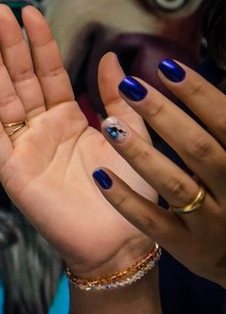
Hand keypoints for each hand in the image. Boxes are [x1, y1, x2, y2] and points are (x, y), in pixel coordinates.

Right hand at [0, 5, 154, 277]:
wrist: (119, 240)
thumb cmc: (127, 193)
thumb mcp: (130, 134)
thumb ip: (117, 97)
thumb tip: (108, 56)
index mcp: (67, 118)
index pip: (49, 71)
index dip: (39, 42)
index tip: (29, 12)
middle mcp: (40, 129)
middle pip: (21, 79)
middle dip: (10, 44)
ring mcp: (23, 148)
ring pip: (4, 100)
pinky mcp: (13, 171)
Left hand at [88, 60, 225, 285]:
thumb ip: (216, 120)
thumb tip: (180, 74)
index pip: (225, 122)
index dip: (199, 95)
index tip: (166, 68)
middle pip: (199, 148)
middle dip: (164, 116)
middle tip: (129, 86)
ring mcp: (209, 220)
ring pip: (175, 185)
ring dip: (141, 154)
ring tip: (108, 126)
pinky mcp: (185, 245)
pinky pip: (153, 222)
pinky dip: (126, 200)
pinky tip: (99, 177)